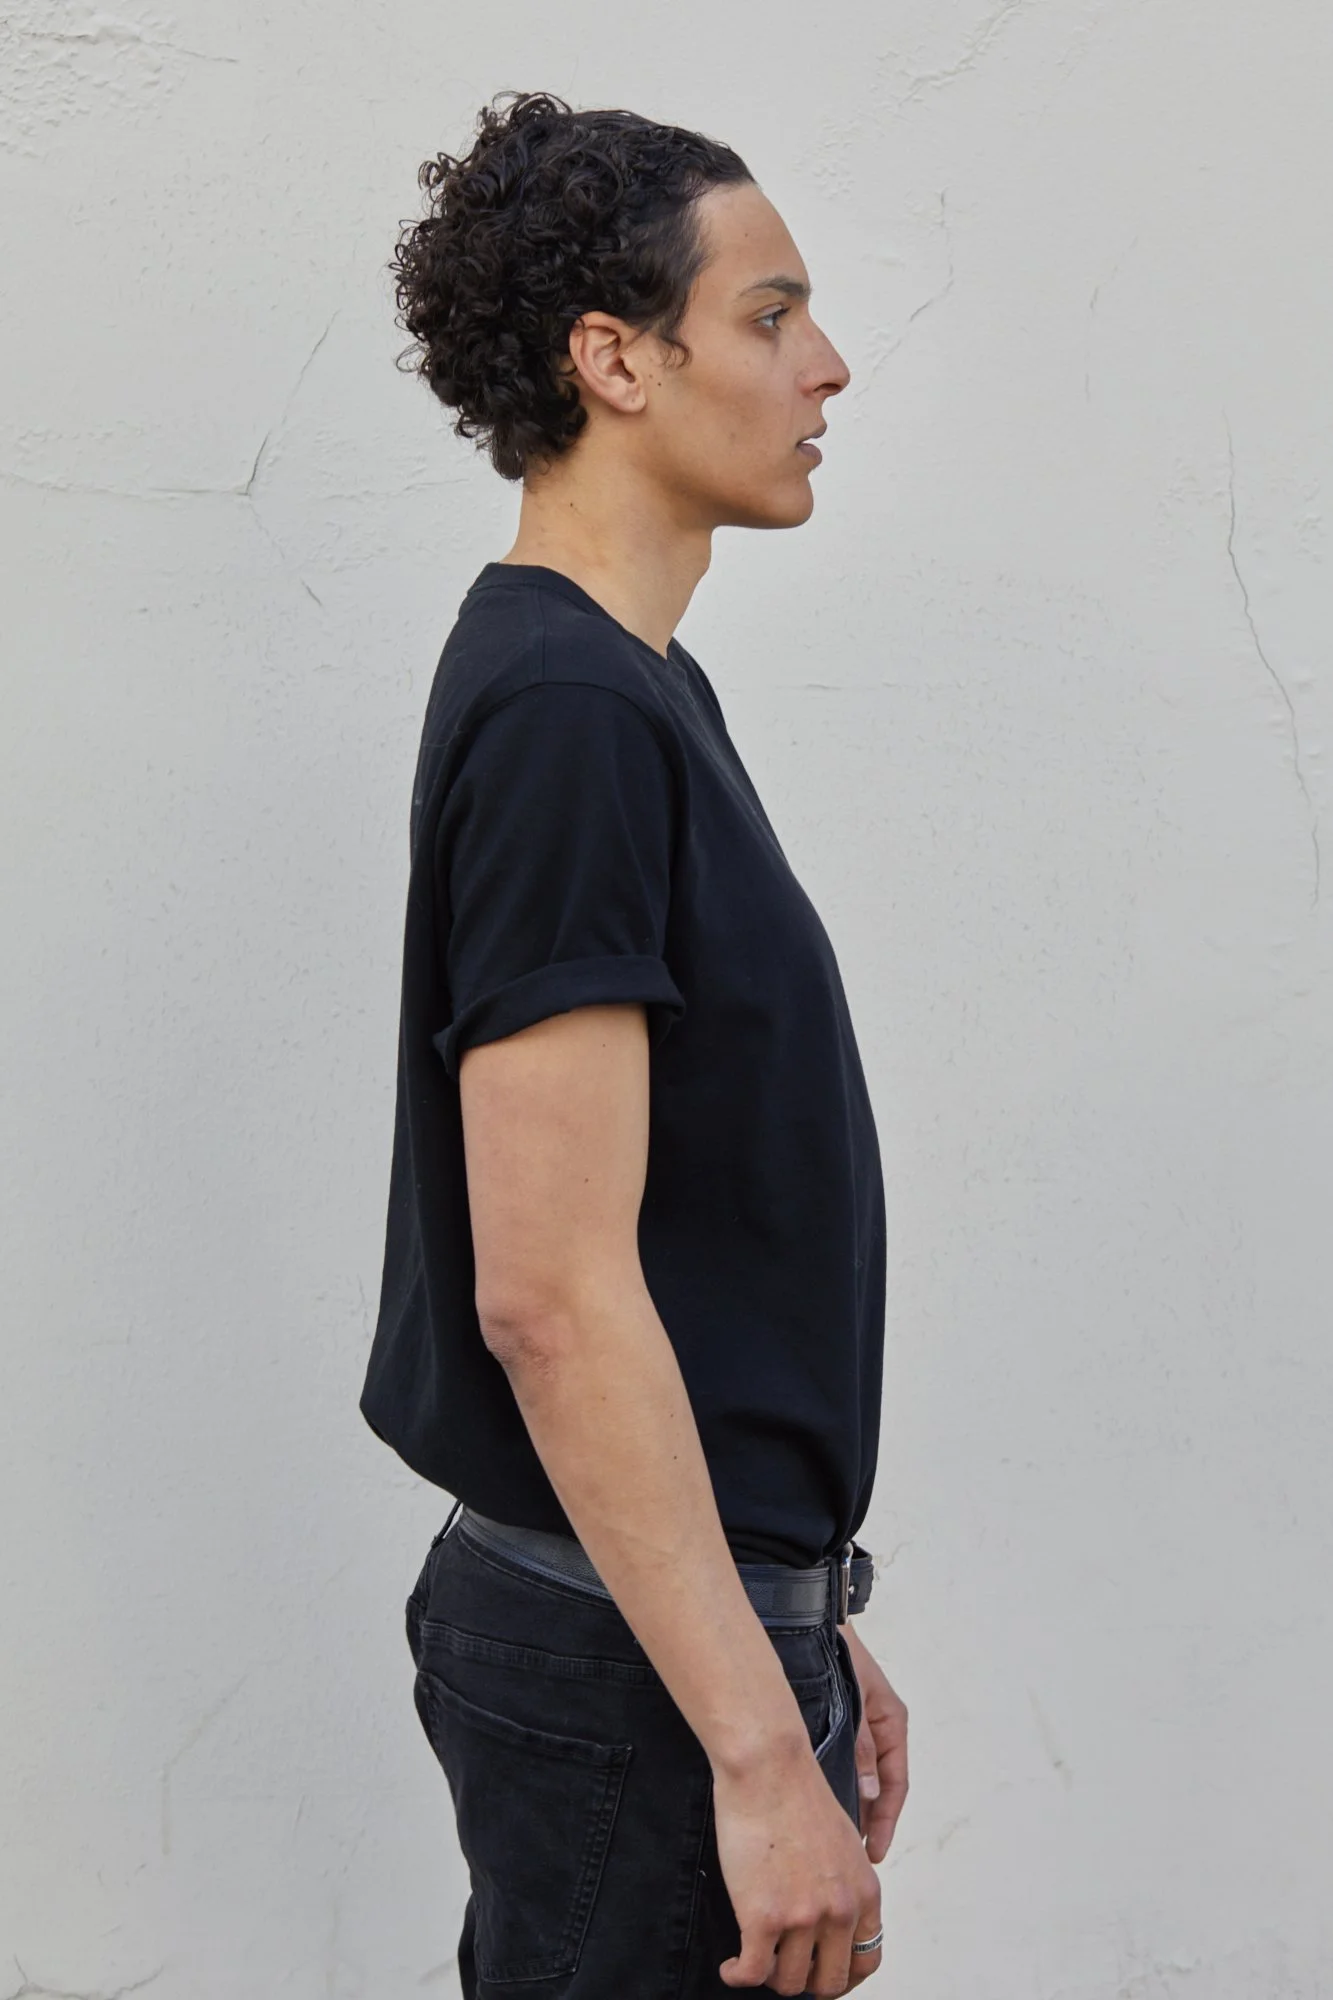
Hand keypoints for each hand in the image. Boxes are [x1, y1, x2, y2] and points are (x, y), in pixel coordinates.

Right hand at [712, 1738, 882, 1993]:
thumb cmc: (797, 1791)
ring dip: (769, 1976)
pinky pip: (752, 1973)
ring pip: (788, 1982)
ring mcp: (802, 1918)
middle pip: (829, 1982)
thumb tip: (830, 1913)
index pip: (867, 1960)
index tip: (821, 1974)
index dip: (843, 1977)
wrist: (768, 1767)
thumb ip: (844, 1881)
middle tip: (783, 1969)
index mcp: (864, 1892)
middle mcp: (840, 1911)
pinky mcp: (763, 1918)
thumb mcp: (843, 1840)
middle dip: (804, 1981)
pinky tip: (731, 1967)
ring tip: (754, 1959)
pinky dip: (738, 1976)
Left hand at [843, 1624, 908, 1862]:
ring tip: (840, 1842)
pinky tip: (825, 1806)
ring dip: (854, 1808)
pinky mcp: (841, 1725)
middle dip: (871, 1824)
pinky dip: (840, 1787)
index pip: (896, 1784)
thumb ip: (861, 1746)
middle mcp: (880, 1729)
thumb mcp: (856, 1700)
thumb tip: (869, 1795)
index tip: (876, 1851)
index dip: (887, 1821)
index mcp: (893, 1723)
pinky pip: (845, 1764)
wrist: (812, 1622)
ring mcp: (861, 1728)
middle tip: (856, 1858)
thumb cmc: (838, 1652)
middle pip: (880, 1788)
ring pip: (862, 1779)